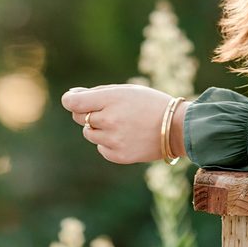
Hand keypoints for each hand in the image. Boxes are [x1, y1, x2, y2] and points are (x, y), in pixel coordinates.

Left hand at [60, 84, 179, 163]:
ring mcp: (113, 140)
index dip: (70, 99)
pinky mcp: (118, 156)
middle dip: (88, 112)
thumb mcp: (126, 91)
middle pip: (80, 117)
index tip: (74, 99)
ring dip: (99, 128)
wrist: (177, 128)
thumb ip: (97, 93)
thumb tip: (70, 97)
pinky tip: (126, 136)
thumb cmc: (150, 104)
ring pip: (89, 133)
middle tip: (109, 110)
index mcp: (111, 99)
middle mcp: (109, 120)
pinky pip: (101, 148)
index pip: (74, 102)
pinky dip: (108, 143)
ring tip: (122, 124)